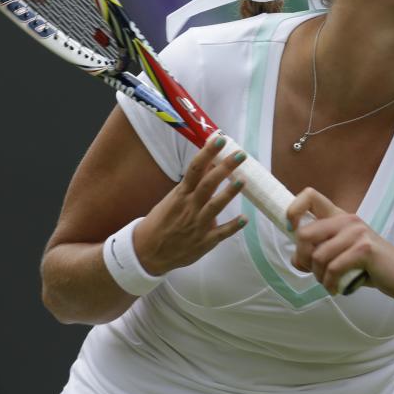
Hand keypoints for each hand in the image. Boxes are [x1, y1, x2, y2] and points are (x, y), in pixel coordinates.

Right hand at [133, 136, 247, 275]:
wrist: (148, 252)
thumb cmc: (161, 222)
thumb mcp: (173, 199)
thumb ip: (192, 185)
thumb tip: (210, 164)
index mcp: (180, 194)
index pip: (195, 169)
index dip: (208, 153)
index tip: (220, 140)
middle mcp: (189, 207)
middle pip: (208, 184)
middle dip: (224, 168)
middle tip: (240, 154)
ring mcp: (197, 225)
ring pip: (215, 206)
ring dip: (229, 193)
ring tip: (243, 180)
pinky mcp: (204, 242)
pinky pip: (221, 233)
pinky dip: (233, 226)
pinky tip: (244, 219)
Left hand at [286, 187, 393, 298]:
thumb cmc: (368, 265)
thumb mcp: (340, 255)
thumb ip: (317, 252)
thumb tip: (296, 259)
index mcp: (338, 215)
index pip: (309, 196)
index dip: (293, 211)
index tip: (291, 230)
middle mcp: (346, 219)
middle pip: (304, 233)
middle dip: (303, 258)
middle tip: (314, 272)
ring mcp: (356, 232)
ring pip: (318, 256)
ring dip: (319, 276)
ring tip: (329, 283)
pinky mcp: (364, 249)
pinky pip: (333, 268)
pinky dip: (330, 283)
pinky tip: (337, 288)